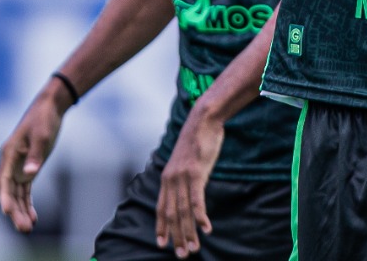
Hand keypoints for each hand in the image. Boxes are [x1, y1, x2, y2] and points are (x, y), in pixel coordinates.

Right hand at [0, 90, 65, 232]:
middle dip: (15, 211)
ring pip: (17, 193)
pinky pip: (25, 190)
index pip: (4, 180)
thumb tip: (29, 174)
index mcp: (8, 153)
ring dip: (21, 210)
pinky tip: (33, 216)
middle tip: (23, 229)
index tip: (7, 211)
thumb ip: (35, 156)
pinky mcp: (28, 168)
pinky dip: (27, 202)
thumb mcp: (42, 136)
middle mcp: (10, 163)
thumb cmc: (44, 119)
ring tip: (28, 228)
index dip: (5, 196)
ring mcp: (18, 166)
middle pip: (9, 191)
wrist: (50, 107)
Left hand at [155, 104, 226, 256]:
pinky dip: (200, 217)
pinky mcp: (196, 174)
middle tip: (182, 255)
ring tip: (193, 249)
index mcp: (166, 177)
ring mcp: (182, 177)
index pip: (160, 208)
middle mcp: (171, 180)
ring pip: (183, 212)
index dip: (161, 228)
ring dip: (188, 233)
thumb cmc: (197, 138)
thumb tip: (187, 188)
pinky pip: (197, 201)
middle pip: (171, 215)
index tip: (162, 244)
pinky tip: (206, 229)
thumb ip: (183, 176)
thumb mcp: (186, 160)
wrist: (202, 120)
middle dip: (176, 237)